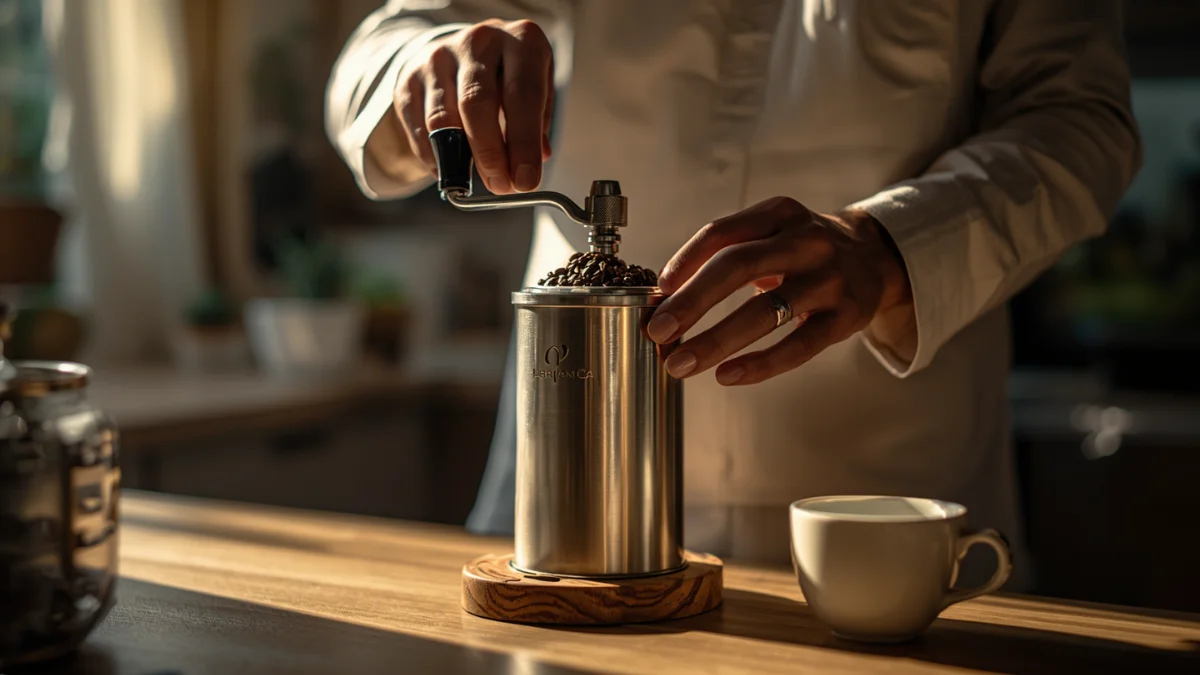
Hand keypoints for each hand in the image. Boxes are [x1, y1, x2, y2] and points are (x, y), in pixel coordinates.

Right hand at [393, 19, 553, 193]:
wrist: (466, 50)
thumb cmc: (510, 76)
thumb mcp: (537, 90)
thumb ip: (537, 126)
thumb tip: (528, 167)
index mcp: (520, 40)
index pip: (522, 94)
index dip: (524, 143)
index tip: (525, 181)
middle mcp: (478, 40)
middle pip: (476, 103)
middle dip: (489, 154)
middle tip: (500, 186)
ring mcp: (439, 56)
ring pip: (443, 118)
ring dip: (459, 160)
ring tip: (475, 183)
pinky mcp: (410, 77)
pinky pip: (419, 127)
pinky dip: (434, 157)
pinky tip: (449, 170)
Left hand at [648, 197, 912, 385]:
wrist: (875, 256)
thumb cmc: (803, 249)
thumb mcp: (772, 232)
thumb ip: (725, 254)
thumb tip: (665, 299)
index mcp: (778, 214)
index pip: (721, 232)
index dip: (684, 261)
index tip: (657, 293)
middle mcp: (805, 240)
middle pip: (737, 266)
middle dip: (692, 301)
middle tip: (657, 331)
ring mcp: (828, 279)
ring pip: (764, 311)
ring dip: (715, 341)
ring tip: (680, 364)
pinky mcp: (845, 316)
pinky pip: (797, 346)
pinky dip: (759, 364)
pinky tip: (726, 376)